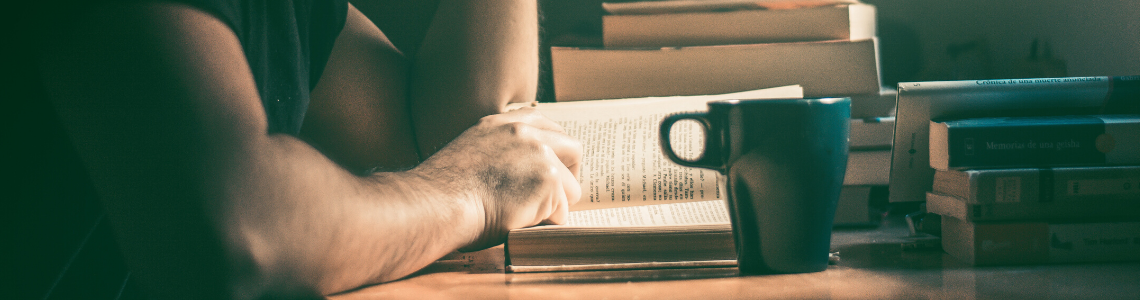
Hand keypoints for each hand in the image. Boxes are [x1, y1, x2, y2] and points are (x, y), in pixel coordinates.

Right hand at [415, 107, 581, 250]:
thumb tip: (522, 172)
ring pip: (570, 187)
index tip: (553, 168)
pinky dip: (545, 222)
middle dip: (570, 175)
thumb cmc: (444, 192)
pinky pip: (561, 211)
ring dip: (554, 205)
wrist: (437, 204)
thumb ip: (499, 152)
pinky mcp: (548, 180)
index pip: (547, 126)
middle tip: (558, 197)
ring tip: (526, 215)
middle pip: (573, 149)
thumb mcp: (470, 153)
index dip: (555, 151)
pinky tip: (520, 221)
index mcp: (503, 123)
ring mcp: (539, 154)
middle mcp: (524, 132)